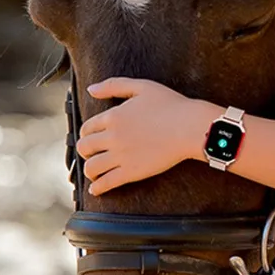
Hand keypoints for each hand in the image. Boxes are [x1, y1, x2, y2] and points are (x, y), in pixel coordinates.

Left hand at [76, 77, 215, 194]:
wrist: (190, 127)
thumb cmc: (171, 105)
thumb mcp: (142, 87)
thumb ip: (114, 85)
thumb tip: (91, 89)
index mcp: (113, 116)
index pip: (86, 128)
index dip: (86, 134)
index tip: (91, 137)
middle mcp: (113, 136)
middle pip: (84, 147)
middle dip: (85, 151)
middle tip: (91, 154)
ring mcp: (121, 156)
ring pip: (91, 167)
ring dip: (89, 171)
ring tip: (93, 173)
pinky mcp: (131, 172)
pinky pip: (106, 183)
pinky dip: (97, 188)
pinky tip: (97, 189)